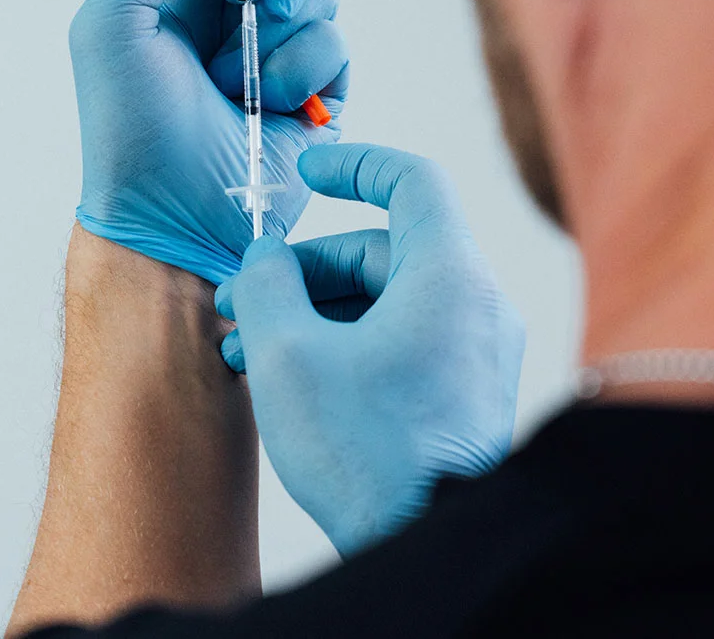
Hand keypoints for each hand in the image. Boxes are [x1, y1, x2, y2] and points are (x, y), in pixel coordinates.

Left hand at [70, 0, 348, 283]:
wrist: (174, 214)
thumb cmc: (131, 129)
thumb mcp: (107, 26)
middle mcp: (238, 10)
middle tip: (253, 13)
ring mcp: (282, 48)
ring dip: (280, 37)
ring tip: (238, 84)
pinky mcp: (319, 89)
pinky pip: (337, 46)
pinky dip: (302, 73)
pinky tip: (270, 108)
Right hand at [214, 144, 525, 556]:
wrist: (432, 548)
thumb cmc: (368, 453)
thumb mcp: (288, 355)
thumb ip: (266, 283)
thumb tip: (264, 257)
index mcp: (450, 274)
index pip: (412, 180)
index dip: (355, 164)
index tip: (307, 172)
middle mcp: (475, 303)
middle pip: (380, 250)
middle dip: (300, 270)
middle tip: (238, 300)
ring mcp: (474, 349)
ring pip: (385, 299)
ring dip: (313, 311)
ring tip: (245, 347)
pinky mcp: (463, 389)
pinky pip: (401, 338)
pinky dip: (346, 341)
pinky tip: (287, 374)